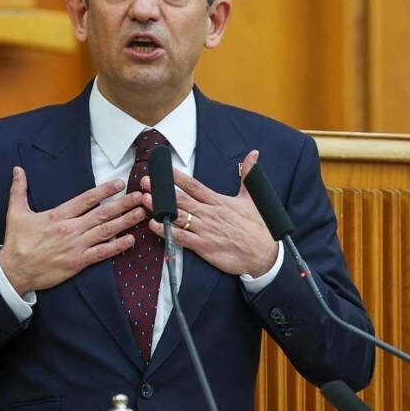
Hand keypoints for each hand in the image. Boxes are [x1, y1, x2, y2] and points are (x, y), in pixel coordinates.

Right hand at [0, 167, 144, 293]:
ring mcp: (76, 246)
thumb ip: (19, 190)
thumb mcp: (16, 213)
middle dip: (123, 204)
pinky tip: (130, 240)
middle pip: (102, 213)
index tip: (119, 184)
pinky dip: (117, 247)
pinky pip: (101, 253)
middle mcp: (70, 229)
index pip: (86, 199)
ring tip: (141, 213)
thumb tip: (17, 170)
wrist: (14, 271)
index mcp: (58, 215)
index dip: (104, 191)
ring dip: (125, 222)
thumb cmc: (17, 242)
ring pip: (106, 231)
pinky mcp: (78, 262)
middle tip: (140, 196)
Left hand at [139, 150, 277, 276]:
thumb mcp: (254, 198)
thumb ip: (248, 176)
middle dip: (162, 190)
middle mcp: (210, 214)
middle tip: (146, 181)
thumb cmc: (258, 228)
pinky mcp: (204, 247)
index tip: (164, 169)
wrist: (264, 255)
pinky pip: (181, 237)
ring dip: (160, 208)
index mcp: (219, 202)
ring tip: (145, 199)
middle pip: (181, 199)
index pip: (194, 186)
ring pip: (178, 217)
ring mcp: (206, 231)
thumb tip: (253, 155)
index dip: (178, 177)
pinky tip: (155, 226)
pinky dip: (167, 232)